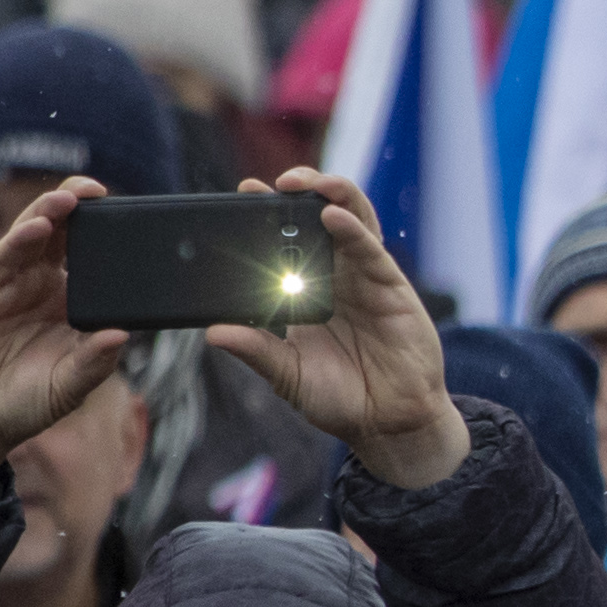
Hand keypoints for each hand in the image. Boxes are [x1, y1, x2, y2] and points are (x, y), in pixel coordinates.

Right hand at [0, 179, 132, 503]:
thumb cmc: (23, 405)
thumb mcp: (66, 388)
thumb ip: (92, 364)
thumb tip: (121, 337)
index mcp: (75, 307)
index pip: (97, 264)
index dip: (111, 241)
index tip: (136, 220)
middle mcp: (46, 289)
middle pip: (66, 239)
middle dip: (81, 211)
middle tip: (99, 191)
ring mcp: (12, 286)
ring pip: (33, 238)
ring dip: (50, 214)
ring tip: (70, 198)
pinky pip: (2, 259)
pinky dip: (19, 241)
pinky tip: (37, 228)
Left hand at [206, 171, 471, 491]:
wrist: (389, 424)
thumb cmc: (341, 399)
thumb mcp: (287, 374)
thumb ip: (256, 350)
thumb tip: (213, 332)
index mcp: (309, 293)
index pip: (287, 241)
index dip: (267, 215)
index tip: (242, 193)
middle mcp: (339, 277)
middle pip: (319, 218)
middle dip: (299, 192)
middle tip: (270, 184)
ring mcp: (366, 279)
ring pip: (351, 220)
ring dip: (330, 194)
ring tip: (303, 183)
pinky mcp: (392, 288)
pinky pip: (371, 250)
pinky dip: (353, 229)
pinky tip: (331, 215)